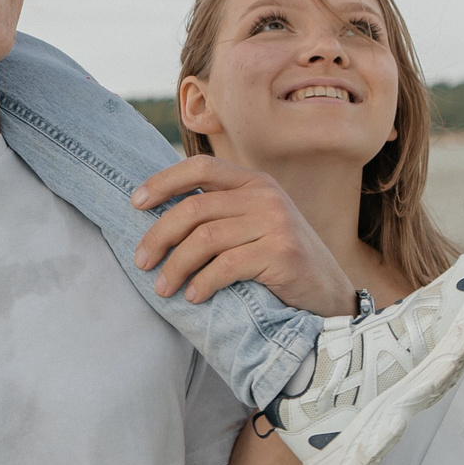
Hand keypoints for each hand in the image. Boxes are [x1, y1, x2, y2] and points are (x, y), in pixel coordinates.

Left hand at [129, 155, 355, 316]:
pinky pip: (225, 266)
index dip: (163, 181)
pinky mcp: (282, 253)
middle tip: (140, 262)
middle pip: (194, 208)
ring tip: (162, 288)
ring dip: (176, 266)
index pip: (200, 167)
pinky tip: (194, 297)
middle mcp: (266, 196)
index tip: (135, 203)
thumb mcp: (254, 225)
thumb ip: (221, 212)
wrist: (329, 294)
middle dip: (158, 235)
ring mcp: (276, 222)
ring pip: (204, 239)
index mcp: (254, 182)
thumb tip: (158, 213)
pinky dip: (202, 283)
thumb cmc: (280, 262)